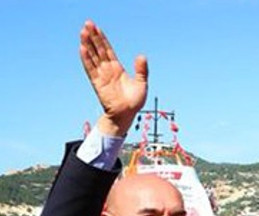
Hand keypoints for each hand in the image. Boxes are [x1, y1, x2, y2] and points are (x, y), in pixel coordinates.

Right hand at [79, 21, 147, 136]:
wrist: (126, 115)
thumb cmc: (134, 101)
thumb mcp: (142, 84)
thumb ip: (142, 70)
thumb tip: (142, 56)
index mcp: (117, 69)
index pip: (108, 50)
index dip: (103, 39)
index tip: (97, 28)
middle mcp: (108, 70)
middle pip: (98, 50)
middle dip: (93, 37)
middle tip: (87, 23)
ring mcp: (101, 76)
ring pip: (93, 56)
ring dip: (87, 44)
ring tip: (83, 31)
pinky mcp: (97, 83)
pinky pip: (90, 69)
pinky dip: (86, 59)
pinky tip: (82, 48)